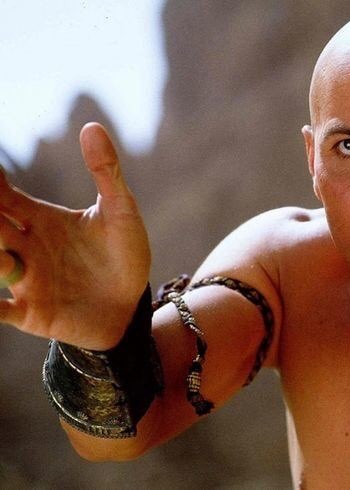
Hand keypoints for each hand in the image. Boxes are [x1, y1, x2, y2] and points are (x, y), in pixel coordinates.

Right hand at [0, 123, 150, 349]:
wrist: (131, 306)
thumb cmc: (125, 255)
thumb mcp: (121, 211)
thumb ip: (106, 172)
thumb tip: (92, 126)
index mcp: (40, 219)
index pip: (2, 195)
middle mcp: (24, 246)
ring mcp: (23, 280)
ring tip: (6, 257)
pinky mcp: (29, 312)